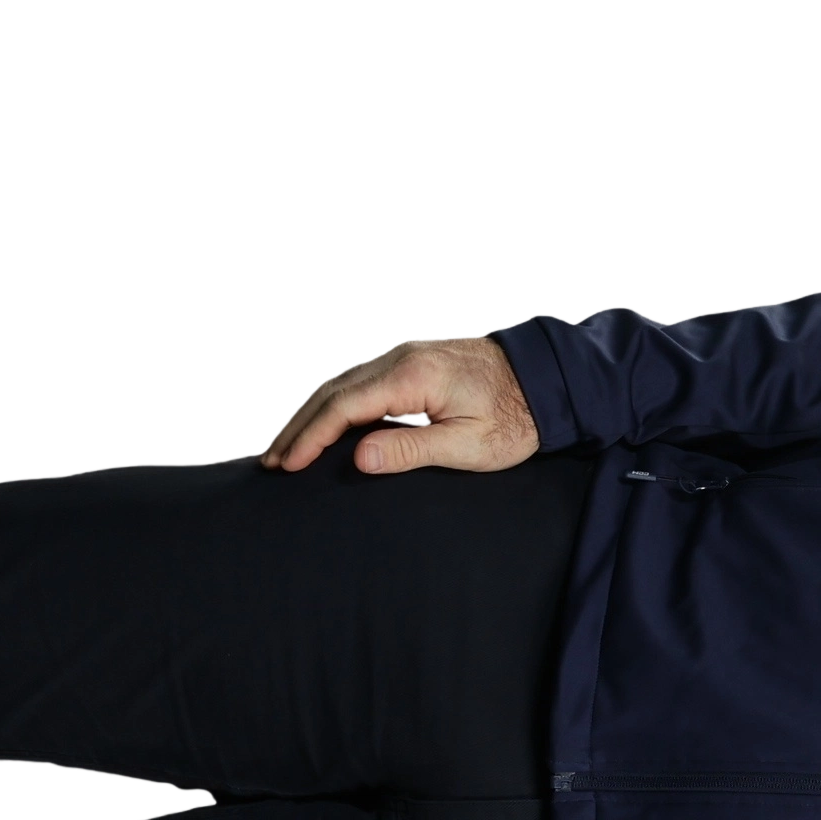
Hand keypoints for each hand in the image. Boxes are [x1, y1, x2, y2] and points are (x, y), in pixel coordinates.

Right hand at [263, 334, 538, 476]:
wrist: (547, 379)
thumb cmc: (516, 418)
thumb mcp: (469, 446)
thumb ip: (412, 449)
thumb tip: (359, 458)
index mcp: (413, 377)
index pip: (344, 408)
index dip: (311, 437)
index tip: (288, 465)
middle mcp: (401, 357)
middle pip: (331, 391)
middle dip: (299, 427)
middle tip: (272, 462)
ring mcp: (404, 354)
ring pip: (341, 382)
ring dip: (311, 413)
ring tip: (287, 446)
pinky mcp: (411, 360)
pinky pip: (359, 379)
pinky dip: (332, 402)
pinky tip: (323, 422)